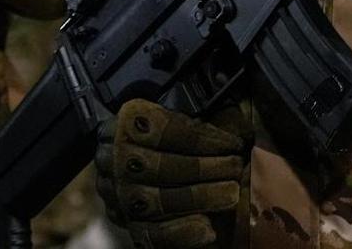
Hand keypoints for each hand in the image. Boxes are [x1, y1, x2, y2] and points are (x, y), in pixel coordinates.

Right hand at [95, 99, 245, 248]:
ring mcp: (119, 196)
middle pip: (157, 166)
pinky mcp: (129, 227)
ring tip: (231, 193)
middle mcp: (114, 160)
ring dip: (199, 198)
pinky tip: (208, 228)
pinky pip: (153, 234)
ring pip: (155, 201)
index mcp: (128, 123)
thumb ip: (206, 120)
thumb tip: (237, 127)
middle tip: (235, 167)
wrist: (151, 169)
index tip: (232, 143)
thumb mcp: (190, 118)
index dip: (201, 138)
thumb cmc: (179, 139)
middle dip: (203, 168)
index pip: (160, 130)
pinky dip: (183, 232)